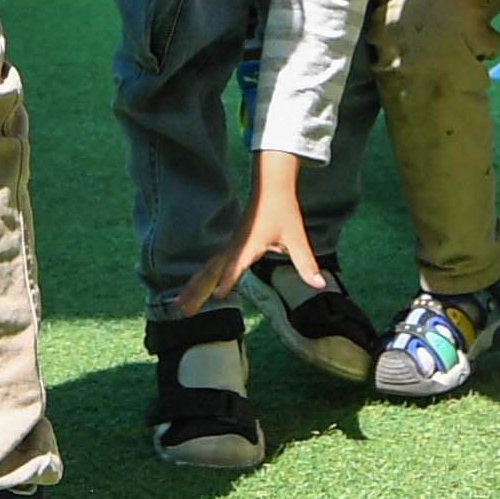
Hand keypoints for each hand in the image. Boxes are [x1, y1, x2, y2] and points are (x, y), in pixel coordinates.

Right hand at [176, 155, 327, 316]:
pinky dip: (199, 280)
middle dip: (196, 292)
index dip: (228, 279)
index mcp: (250, 244)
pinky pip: (210, 267)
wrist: (270, 187)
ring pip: (206, 271)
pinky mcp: (230, 248)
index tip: (217, 295)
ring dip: (192, 288)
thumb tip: (320, 285)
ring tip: (179, 307)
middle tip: (182, 311)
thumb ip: (306, 263)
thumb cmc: (283, 211)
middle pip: (211, 272)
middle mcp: (235, 247)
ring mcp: (229, 247)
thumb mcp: (297, 238)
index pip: (237, 264)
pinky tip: (191, 292)